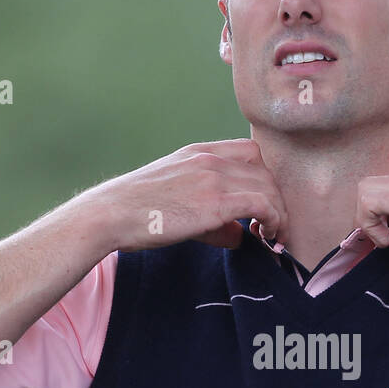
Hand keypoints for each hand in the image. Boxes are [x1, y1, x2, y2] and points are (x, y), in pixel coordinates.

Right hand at [94, 140, 287, 251]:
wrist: (111, 214)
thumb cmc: (137, 212)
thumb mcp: (177, 201)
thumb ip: (213, 218)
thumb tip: (239, 236)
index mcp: (198, 153)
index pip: (249, 151)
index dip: (263, 178)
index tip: (261, 205)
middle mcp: (209, 159)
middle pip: (264, 170)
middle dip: (275, 199)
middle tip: (272, 226)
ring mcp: (212, 177)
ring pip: (268, 187)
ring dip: (278, 213)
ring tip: (272, 236)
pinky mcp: (215, 202)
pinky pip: (262, 204)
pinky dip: (273, 220)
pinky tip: (265, 236)